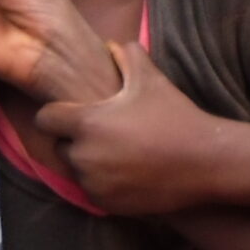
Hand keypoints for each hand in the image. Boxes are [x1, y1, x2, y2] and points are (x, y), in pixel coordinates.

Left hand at [39, 41, 232, 217]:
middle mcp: (83, 156)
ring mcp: (94, 184)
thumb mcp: (150, 79)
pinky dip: (103, 183)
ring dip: (88, 162)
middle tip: (102, 132)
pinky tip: (127, 171)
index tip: (72, 112)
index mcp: (86, 123)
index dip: (56, 114)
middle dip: (74, 139)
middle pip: (59, 146)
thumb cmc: (175, 116)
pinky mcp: (107, 205)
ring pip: (76, 171)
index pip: (45, 119)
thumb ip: (126, 56)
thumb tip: (111, 44)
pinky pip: (93, 191)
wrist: (204, 162)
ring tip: (117, 151)